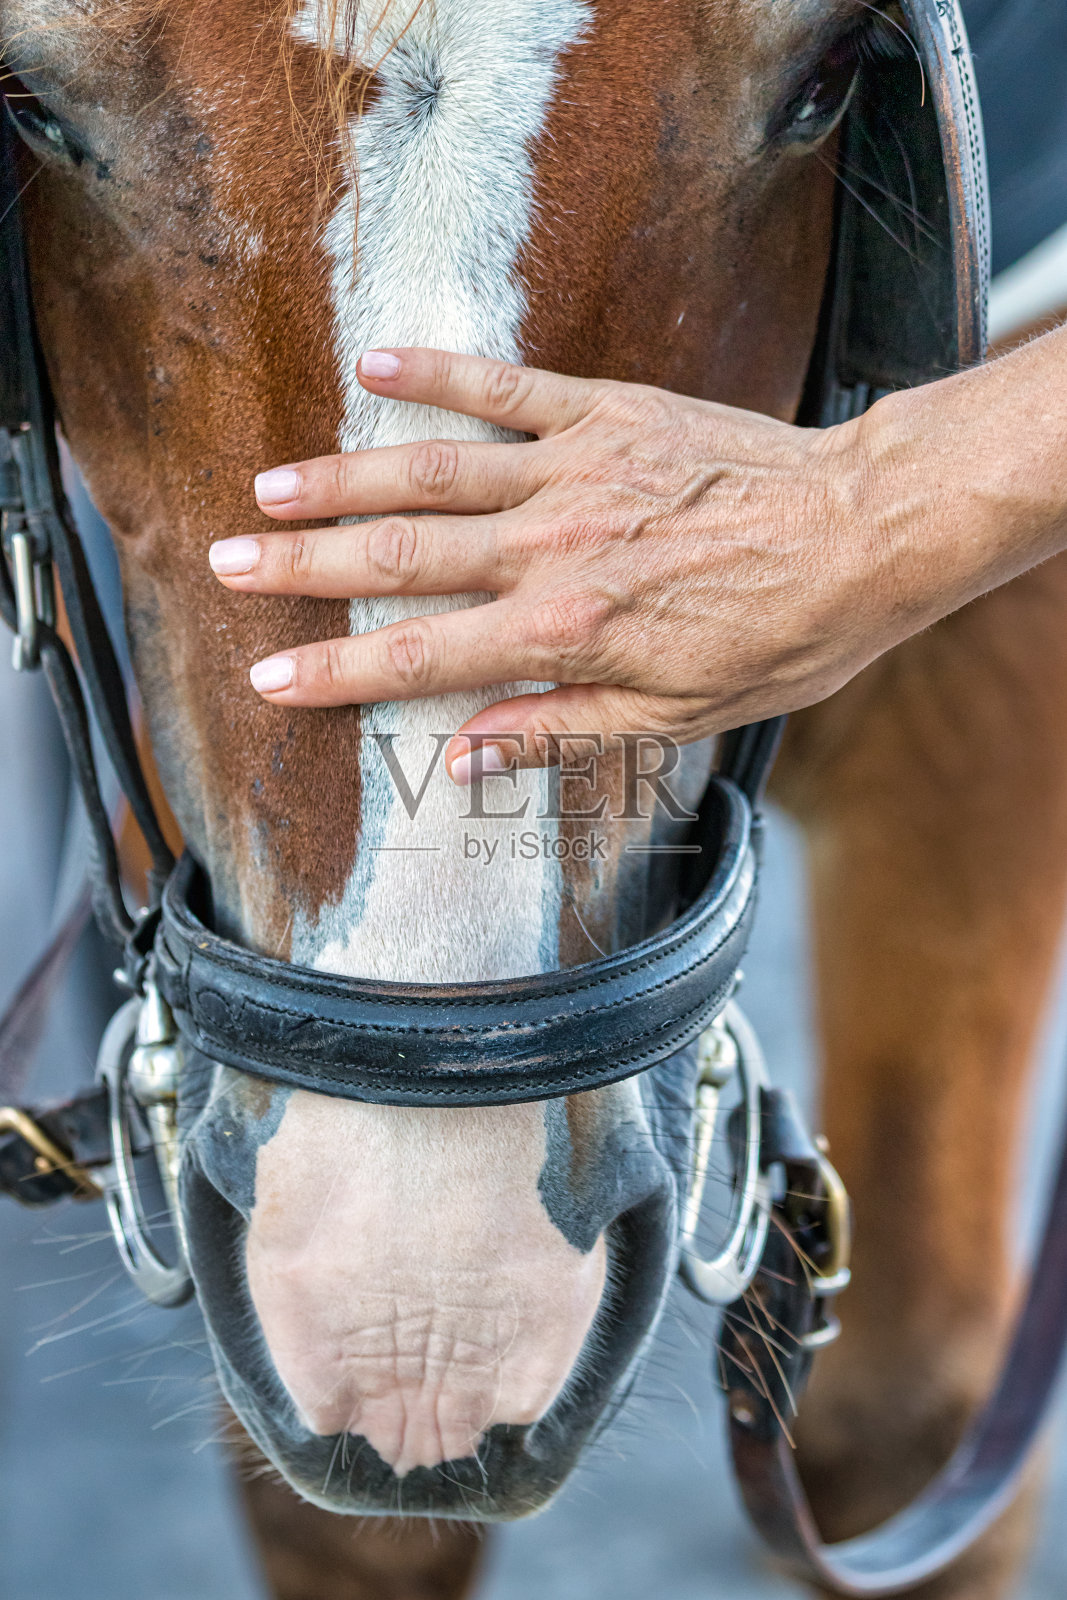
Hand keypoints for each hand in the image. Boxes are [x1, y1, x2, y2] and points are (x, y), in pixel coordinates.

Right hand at [207, 347, 975, 779]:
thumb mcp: (674, 718)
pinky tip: (376, 365)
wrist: (863, 535)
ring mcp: (575, 472)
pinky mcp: (607, 411)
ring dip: (341, 478)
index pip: (418, 659)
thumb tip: (459, 755)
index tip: (268, 675)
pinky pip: (508, 387)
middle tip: (225, 565)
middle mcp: (552, 549)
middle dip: (302, 566)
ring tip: (268, 485)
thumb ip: (555, 731)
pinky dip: (440, 372)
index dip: (333, 669)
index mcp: (565, 636)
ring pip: (432, 472)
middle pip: (398, 558)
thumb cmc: (778, 639)